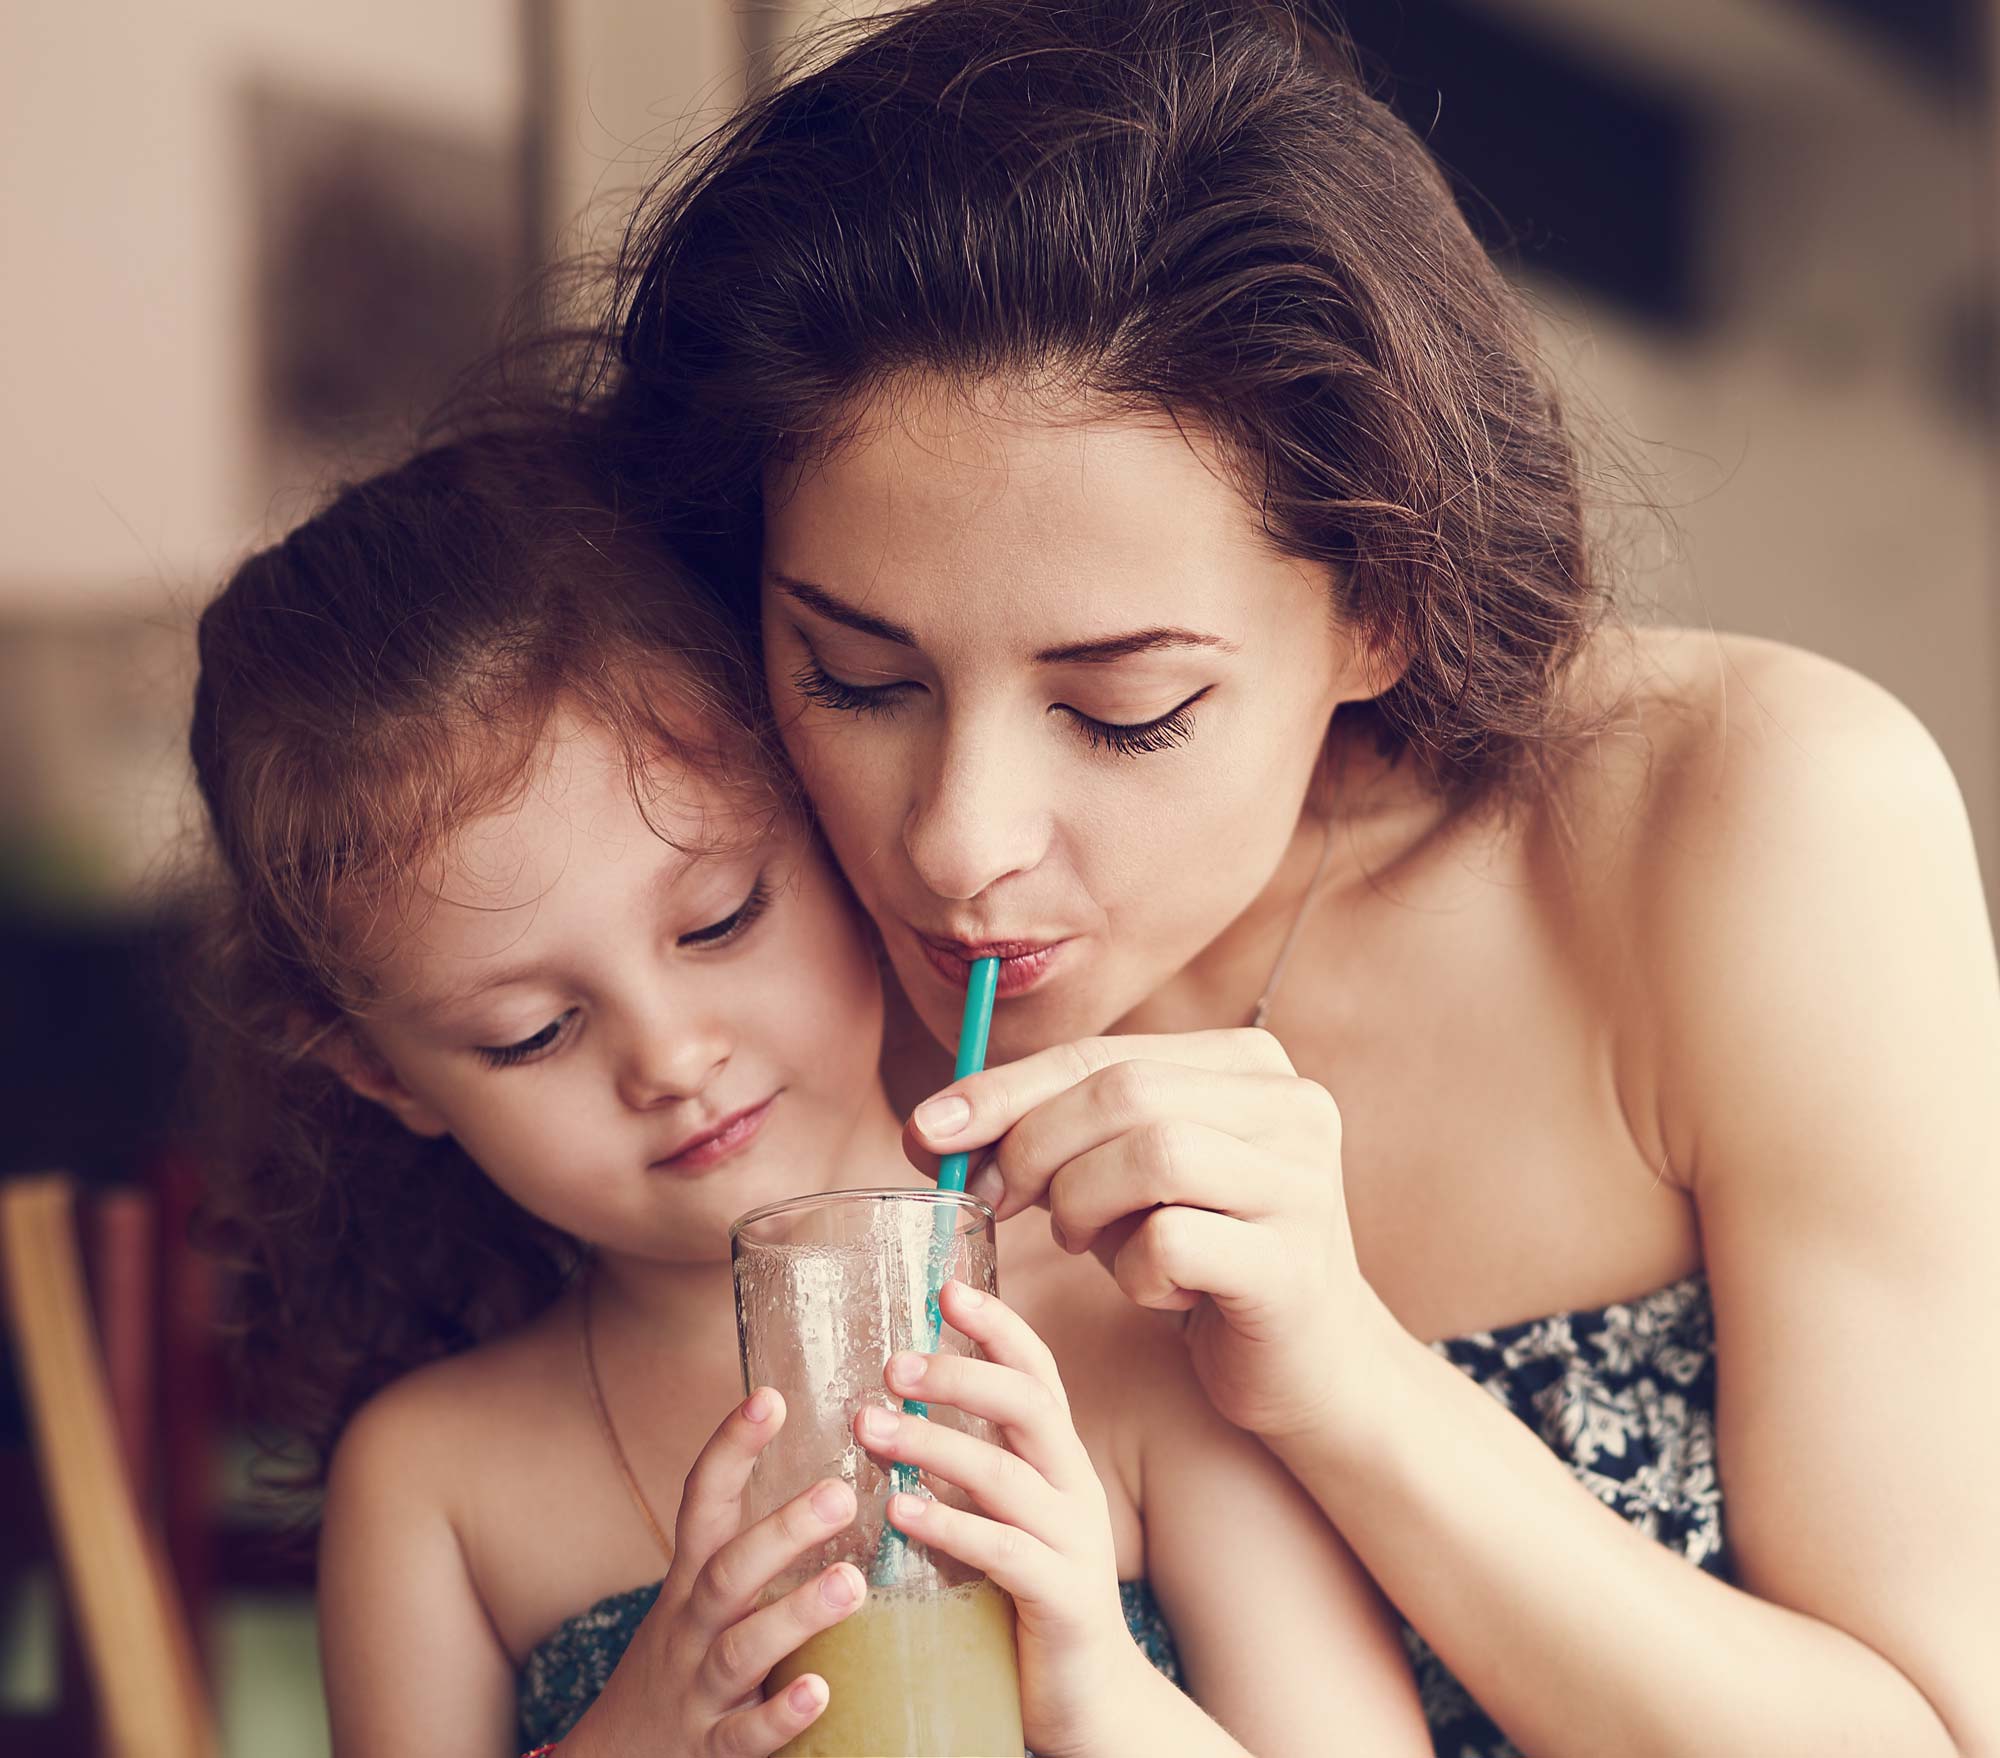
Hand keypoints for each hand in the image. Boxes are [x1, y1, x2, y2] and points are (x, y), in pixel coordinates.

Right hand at [563, 1389, 863, 1756]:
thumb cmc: (682, 1661)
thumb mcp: (703, 1596)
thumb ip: (757, 1548)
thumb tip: (838, 1477)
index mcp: (691, 1580)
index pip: (702, 1501)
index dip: (730, 1447)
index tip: (769, 1397)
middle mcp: (689, 1626)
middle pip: (729, 1570)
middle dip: (781, 1530)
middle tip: (840, 1494)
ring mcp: (697, 1689)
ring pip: (741, 1647)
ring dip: (795, 1613)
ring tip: (851, 1583)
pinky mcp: (710, 1748)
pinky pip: (744, 1734)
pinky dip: (778, 1714)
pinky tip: (819, 1692)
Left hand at [853, 1280, 1154, 1755]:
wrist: (1089, 1704)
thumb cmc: (1023, 1603)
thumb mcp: (998, 1520)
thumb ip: (961, 1470)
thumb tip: (884, 1410)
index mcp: (1057, 1462)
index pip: (1037, 1373)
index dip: (997, 1326)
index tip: (945, 1287)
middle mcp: (1074, 1489)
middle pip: (1029, 1406)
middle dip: (961, 1375)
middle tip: (892, 1364)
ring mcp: (1076, 1544)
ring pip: (1008, 1474)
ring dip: (934, 1444)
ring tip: (868, 1429)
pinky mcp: (1065, 1600)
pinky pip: (1007, 1551)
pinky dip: (952, 1525)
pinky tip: (900, 1510)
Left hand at [905, 1029, 1387, 1439]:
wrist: (1315, 1369)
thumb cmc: (1204, 1262)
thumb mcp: (1133, 1179)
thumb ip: (1059, 1134)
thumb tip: (932, 1127)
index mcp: (1250, 1063)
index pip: (1101, 1053)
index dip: (1005, 1088)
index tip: (929, 1131)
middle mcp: (1293, 1105)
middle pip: (1124, 1092)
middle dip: (1034, 1145)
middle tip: (994, 1201)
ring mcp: (1302, 1183)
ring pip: (1152, 1154)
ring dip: (1084, 1204)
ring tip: (1085, 1244)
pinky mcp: (1294, 1266)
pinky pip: (1174, 1243)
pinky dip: (1136, 1272)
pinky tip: (1155, 1292)